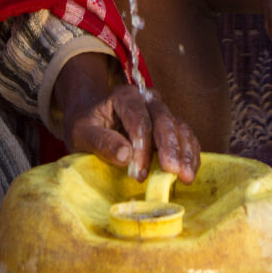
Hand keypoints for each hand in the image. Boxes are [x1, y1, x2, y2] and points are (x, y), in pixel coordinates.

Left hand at [54, 55, 199, 183]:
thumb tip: (126, 156)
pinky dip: (190, 154)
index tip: (138, 174)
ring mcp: (161, 112)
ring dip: (185, 153)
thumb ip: (101, 142)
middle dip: (170, 148)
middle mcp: (147, 99)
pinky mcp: (170, 127)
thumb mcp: (82, 134)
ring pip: (179, 128)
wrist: (91, 121)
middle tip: (173, 171)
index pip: (139, 120)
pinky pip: (186, 138)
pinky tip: (190, 171)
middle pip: (164, 120)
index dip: (142, 148)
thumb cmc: (86, 127)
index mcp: (125, 96)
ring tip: (186, 176)